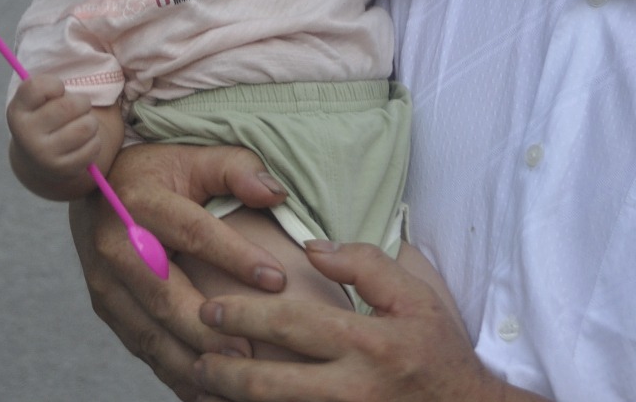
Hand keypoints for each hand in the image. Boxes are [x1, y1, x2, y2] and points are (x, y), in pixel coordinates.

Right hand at [7, 74, 101, 194]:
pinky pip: (93, 147)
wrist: (39, 160)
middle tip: (77, 107)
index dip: (56, 85)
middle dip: (81, 103)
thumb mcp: (39, 98)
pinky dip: (94, 142)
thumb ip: (47, 82)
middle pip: (71, 105)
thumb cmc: (46, 116)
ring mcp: (43, 154)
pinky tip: (81, 143)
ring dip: (90, 122)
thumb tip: (76, 45)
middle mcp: (25, 134)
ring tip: (81, 125)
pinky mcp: (62, 170)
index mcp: (17, 110)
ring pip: (86, 126)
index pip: (41, 86)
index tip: (56, 92)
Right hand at [71, 143, 289, 399]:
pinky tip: (204, 390)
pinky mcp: (106, 307)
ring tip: (232, 377)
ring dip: (191, 360)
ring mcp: (106, 282)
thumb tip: (274, 193)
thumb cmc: (158, 172)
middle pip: (166, 295)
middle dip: (208, 328)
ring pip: (149, 331)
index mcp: (140, 202)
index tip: (277, 279)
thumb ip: (237, 168)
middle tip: (251, 352)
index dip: (235, 256)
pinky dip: (172, 371)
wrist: (94, 187)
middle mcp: (116, 245)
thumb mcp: (195, 156)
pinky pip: (141, 346)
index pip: (194, 232)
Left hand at [192, 242, 513, 401]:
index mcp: (368, 343)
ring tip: (202, 384)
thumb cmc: (439, 352)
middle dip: (222, 368)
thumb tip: (313, 247)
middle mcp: (352, 389)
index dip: (244, 316)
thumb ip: (365, 265)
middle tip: (195, 351)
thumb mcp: (416, 297)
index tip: (212, 307)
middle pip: (269, 383)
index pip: (291, 325)